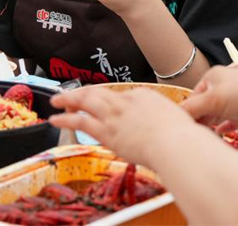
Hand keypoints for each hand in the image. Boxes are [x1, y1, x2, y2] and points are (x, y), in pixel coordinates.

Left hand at [49, 87, 196, 166]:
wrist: (177, 144)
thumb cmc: (183, 138)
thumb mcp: (177, 120)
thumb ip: (165, 121)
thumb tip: (168, 126)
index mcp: (142, 96)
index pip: (120, 95)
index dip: (108, 100)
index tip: (102, 104)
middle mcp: (124, 101)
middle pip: (98, 93)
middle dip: (82, 93)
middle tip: (70, 94)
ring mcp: (113, 115)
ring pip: (85, 102)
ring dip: (68, 100)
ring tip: (56, 100)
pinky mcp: (105, 130)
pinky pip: (79, 121)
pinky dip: (65, 118)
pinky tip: (55, 119)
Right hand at [181, 66, 237, 131]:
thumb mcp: (211, 99)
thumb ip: (192, 107)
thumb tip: (177, 114)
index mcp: (212, 78)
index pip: (193, 95)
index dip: (188, 109)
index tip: (182, 122)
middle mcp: (222, 89)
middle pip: (203, 106)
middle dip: (197, 118)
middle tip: (190, 131)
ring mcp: (233, 103)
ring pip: (215, 116)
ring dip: (208, 125)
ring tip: (200, 135)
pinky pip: (228, 124)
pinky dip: (221, 129)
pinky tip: (216, 134)